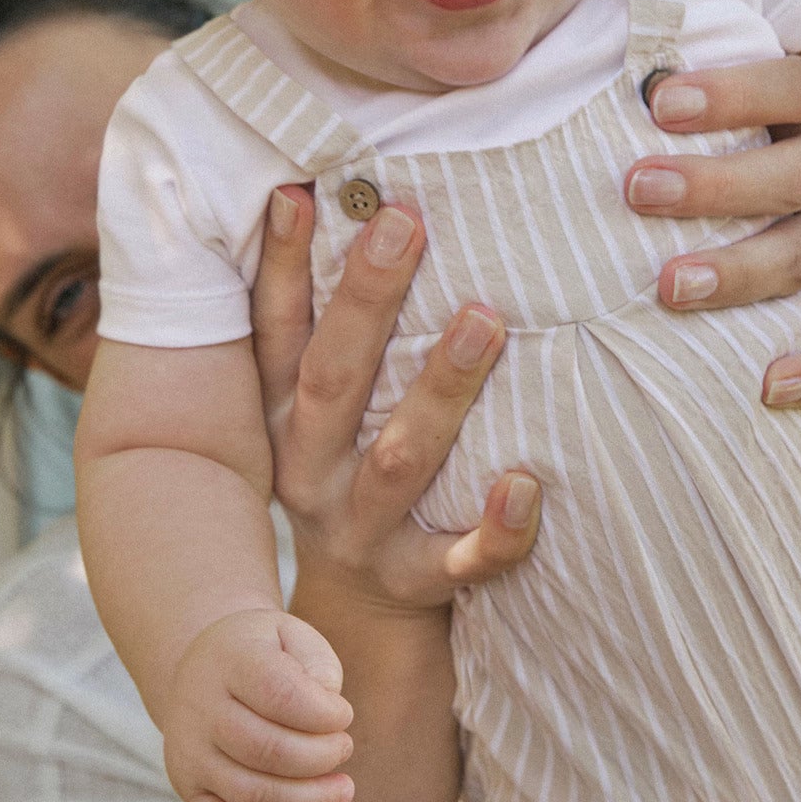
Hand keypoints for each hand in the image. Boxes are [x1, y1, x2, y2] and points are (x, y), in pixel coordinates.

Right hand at [162, 607, 355, 801]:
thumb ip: (316, 663)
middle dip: (322, 757)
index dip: (324, 713)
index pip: (280, 694)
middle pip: (268, 749)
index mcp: (230, 662)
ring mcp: (191, 755)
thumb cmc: (264, 653)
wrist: (204, 667)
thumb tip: (328, 706)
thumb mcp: (291, 634)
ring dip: (308, 800)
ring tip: (343, 789)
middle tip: (344, 748)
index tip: (344, 714)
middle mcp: (201, 710)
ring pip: (252, 793)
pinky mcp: (191, 791)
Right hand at [250, 185, 541, 606]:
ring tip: (483, 321)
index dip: (280, 263)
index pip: (275, 330)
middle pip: (333, 378)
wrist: (355, 610)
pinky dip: (495, 528)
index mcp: (282, 414)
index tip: (300, 191)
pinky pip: (460, 557)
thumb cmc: (348, 466)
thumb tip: (319, 191)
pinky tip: (526, 485)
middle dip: (367, 300)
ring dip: (440, 390)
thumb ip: (321, 320)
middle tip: (405, 225)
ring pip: (400, 457)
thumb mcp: (312, 403)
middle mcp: (311, 467)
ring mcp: (362, 526)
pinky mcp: (417, 578)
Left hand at [623, 56, 800, 406]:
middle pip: (795, 174)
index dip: (730, 93)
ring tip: (669, 288)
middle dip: (715, 186)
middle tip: (637, 190)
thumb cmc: (750, 143)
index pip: (788, 85)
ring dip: (740, 272)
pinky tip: (768, 387)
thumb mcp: (730, 109)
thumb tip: (563, 71)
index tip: (656, 102)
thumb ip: (669, 93)